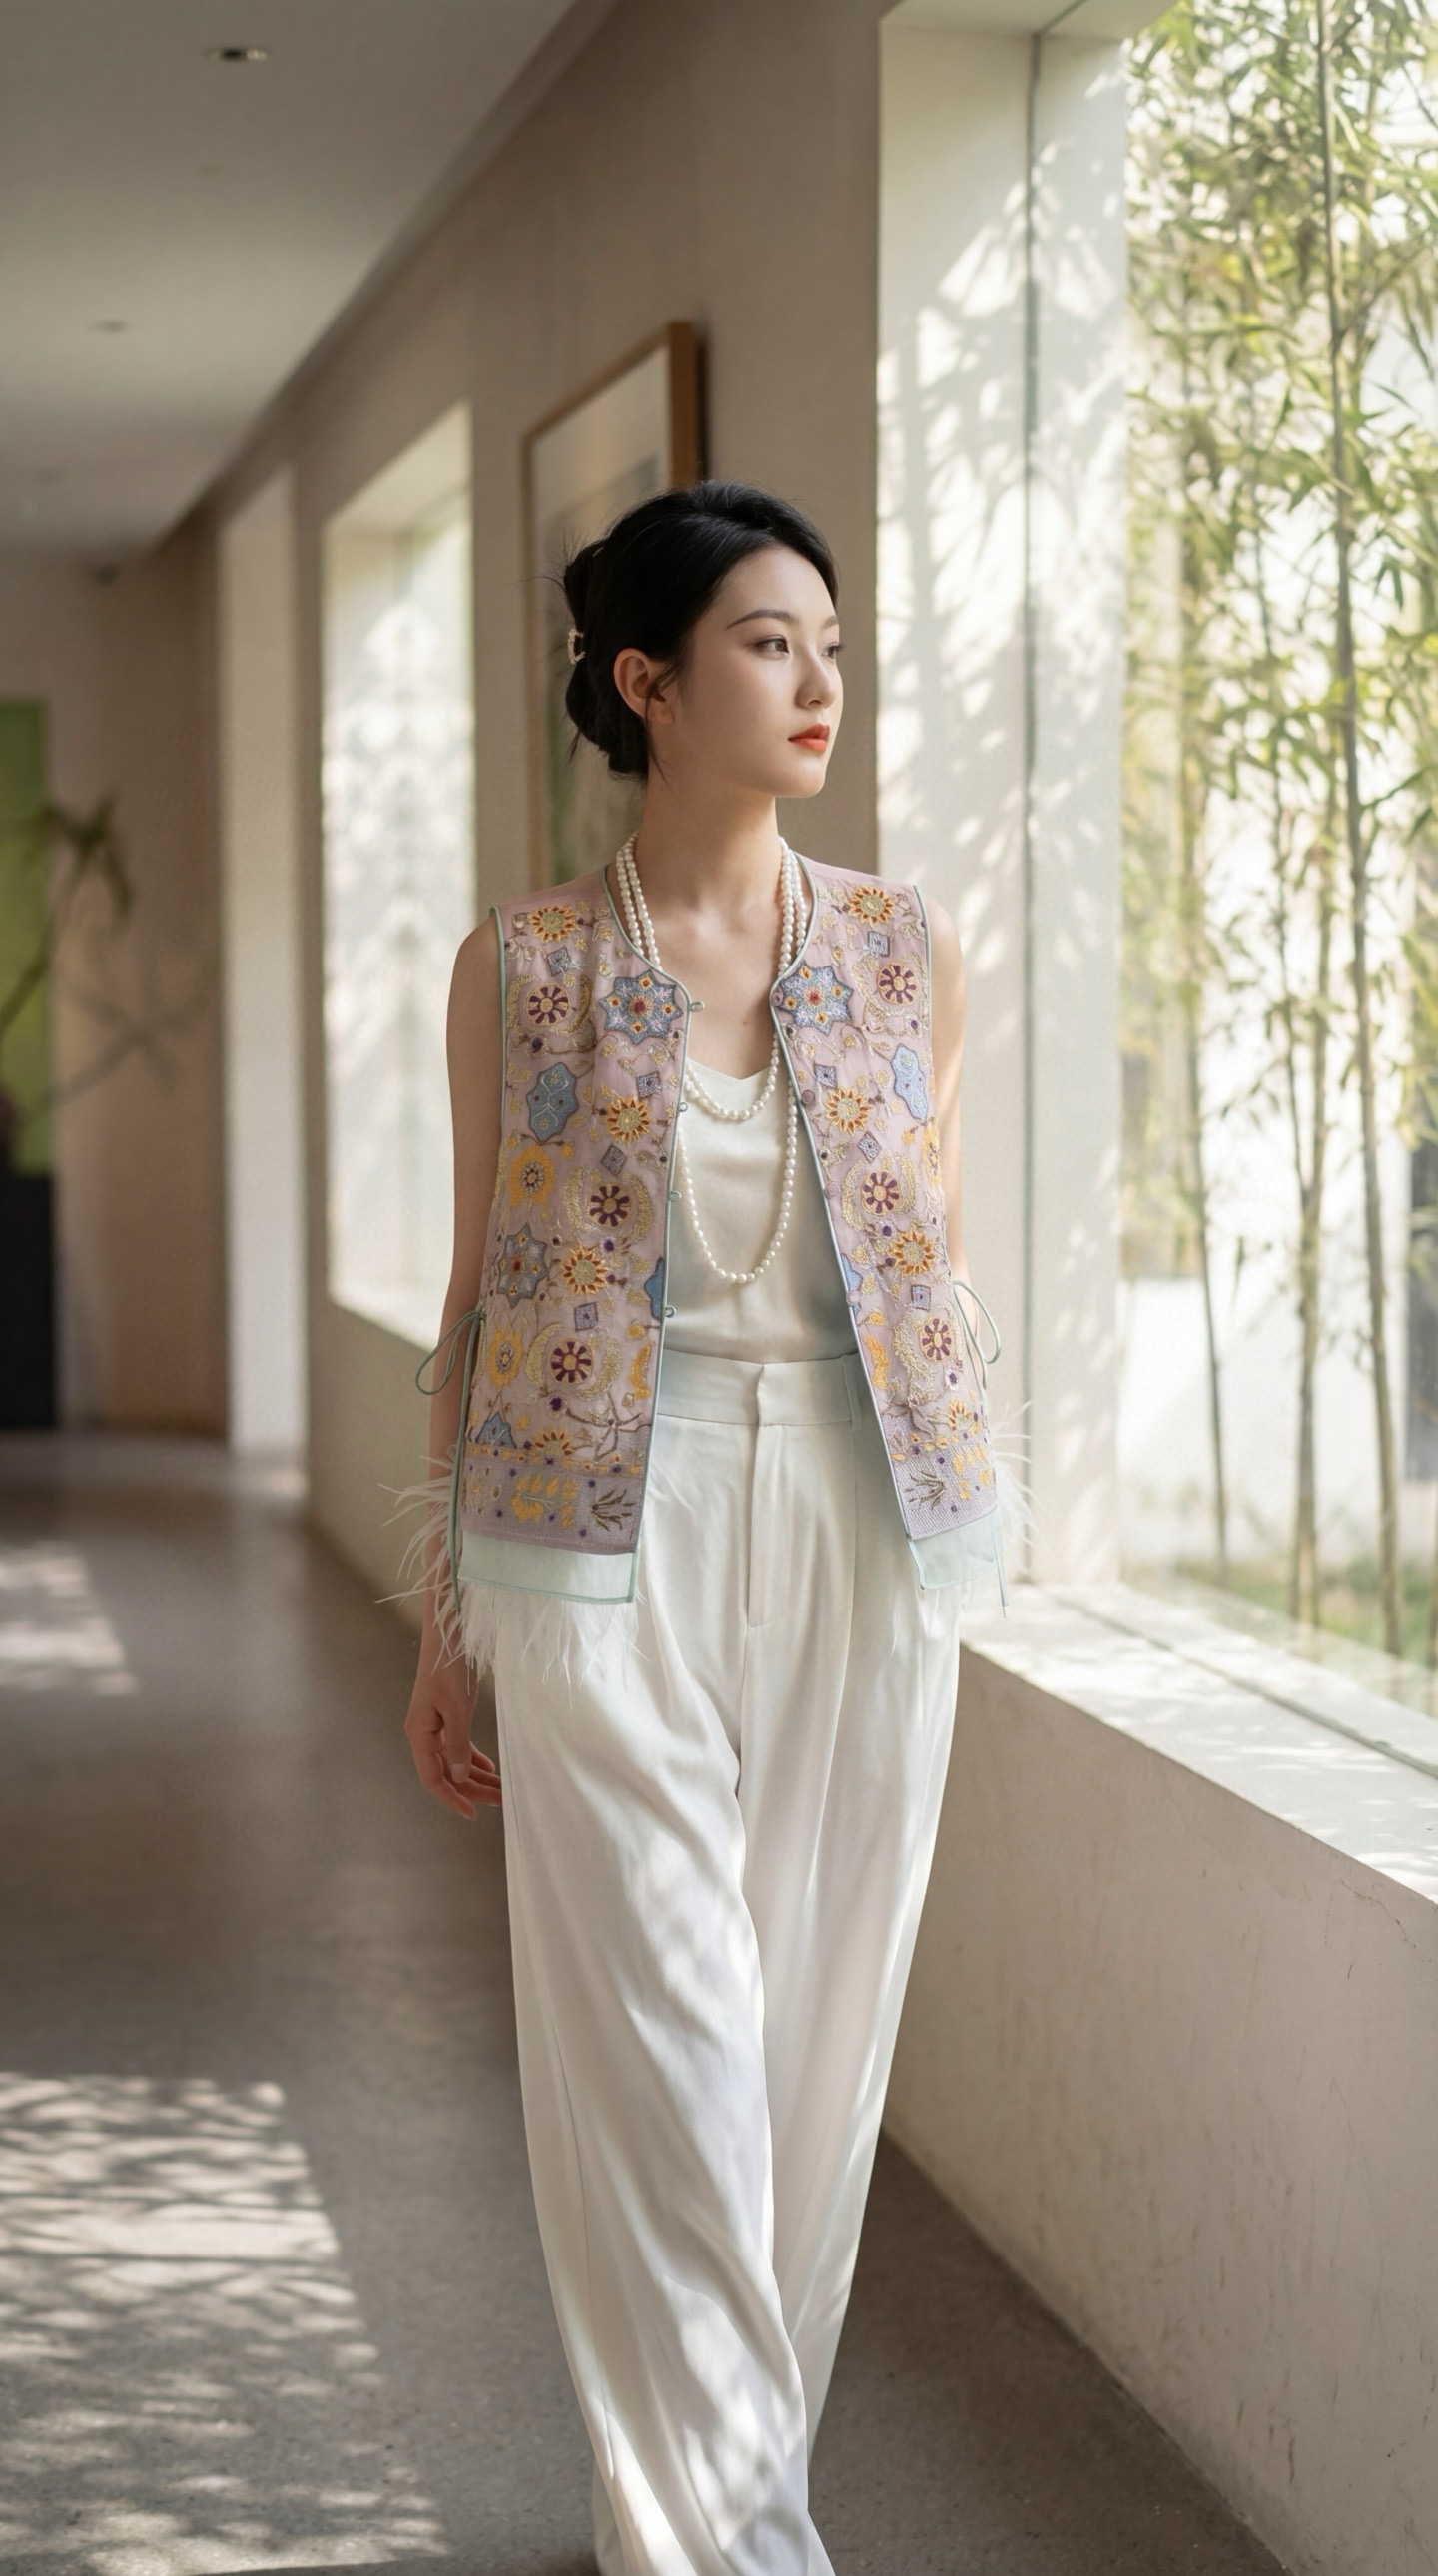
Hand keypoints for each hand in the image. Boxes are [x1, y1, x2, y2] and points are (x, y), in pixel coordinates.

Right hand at [403, 1634, 501, 1817]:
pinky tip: (491, 1769)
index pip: (433, 1779)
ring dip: (476, 1776)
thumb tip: (459, 1776)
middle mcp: (424, 1735)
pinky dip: (474, 1759)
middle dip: (473, 1789)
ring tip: (501, 1789)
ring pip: (454, 1762)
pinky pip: (458, 1747)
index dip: (452, 1798)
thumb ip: (458, 1744)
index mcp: (419, 1735)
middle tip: (501, 1801)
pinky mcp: (446, 1718)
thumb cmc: (449, 1668)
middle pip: (446, 1773)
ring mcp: (434, 1727)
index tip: (473, 1813)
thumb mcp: (456, 1708)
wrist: (449, 1636)